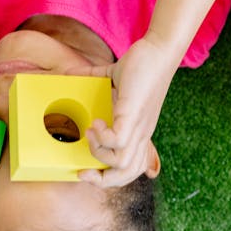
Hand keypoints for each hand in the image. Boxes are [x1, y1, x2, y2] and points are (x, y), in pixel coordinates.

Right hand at [74, 35, 178, 187]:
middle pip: (127, 174)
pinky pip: (119, 141)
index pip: (130, 168)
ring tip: (91, 131)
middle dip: (102, 180)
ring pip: (123, 164)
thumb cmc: (141, 65)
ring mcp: (139, 126)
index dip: (109, 176)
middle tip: (83, 170)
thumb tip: (71, 74)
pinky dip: (103, 137)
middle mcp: (140, 133)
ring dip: (99, 152)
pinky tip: (97, 120)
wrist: (159, 50)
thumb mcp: (114, 80)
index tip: (86, 170)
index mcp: (137, 131)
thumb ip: (93, 78)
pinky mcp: (134, 114)